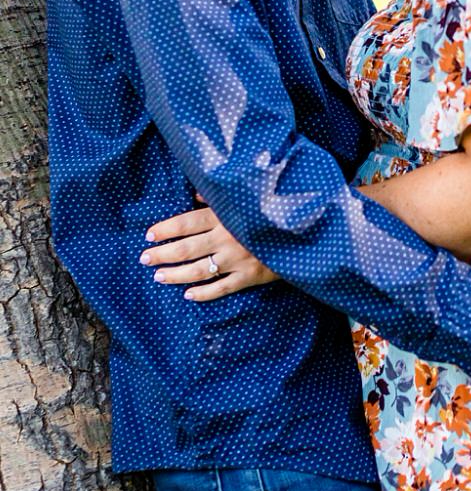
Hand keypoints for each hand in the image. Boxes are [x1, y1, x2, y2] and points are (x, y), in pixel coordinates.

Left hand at [142, 200, 278, 299]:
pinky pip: (222, 288)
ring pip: (200, 271)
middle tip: (145, 259)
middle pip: (187, 249)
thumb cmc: (273, 211)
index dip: (166, 229)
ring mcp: (238, 260)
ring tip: (159, 277)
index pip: (187, 223)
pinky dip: (203, 293)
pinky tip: (188, 295)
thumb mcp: (248, 198)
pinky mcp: (250, 276)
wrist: (305, 232)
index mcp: (226, 217)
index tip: (148, 235)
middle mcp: (228, 239)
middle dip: (162, 255)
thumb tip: (198, 195)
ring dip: (176, 275)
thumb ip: (221, 198)